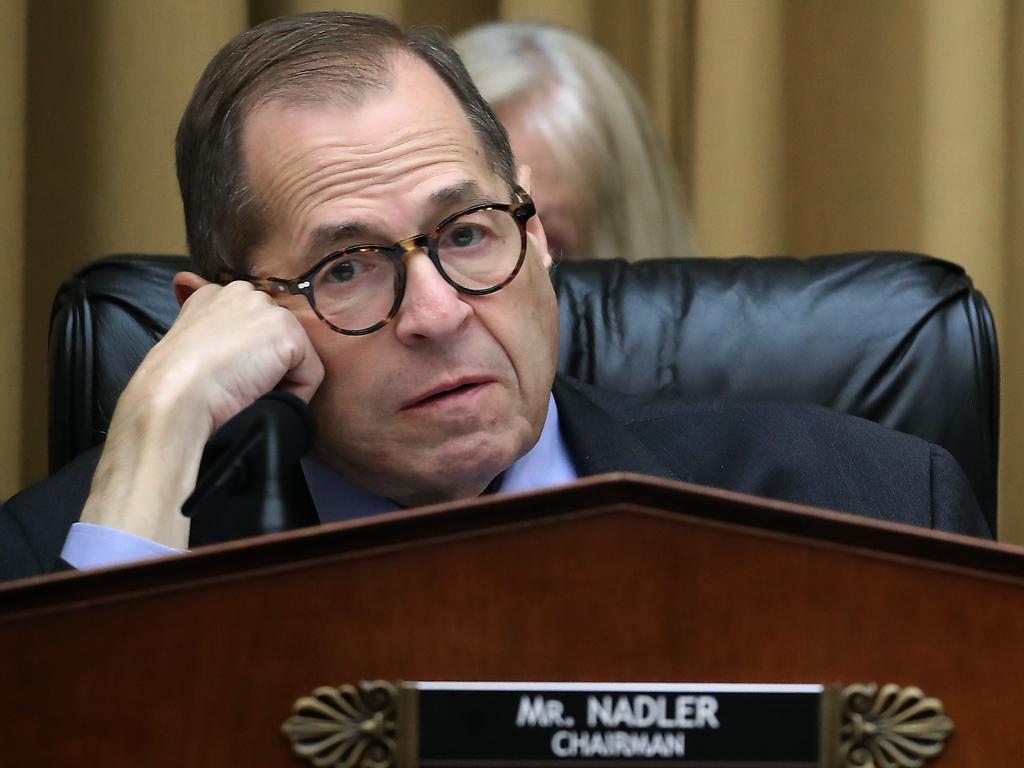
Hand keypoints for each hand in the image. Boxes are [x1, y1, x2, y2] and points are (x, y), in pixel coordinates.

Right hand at [80, 275, 323, 547]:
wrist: (174, 397)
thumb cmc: (173, 383)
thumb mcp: (185, 343)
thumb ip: (200, 320)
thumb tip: (186, 285)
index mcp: (214, 294)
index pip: (252, 323)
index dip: (247, 355)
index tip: (226, 375)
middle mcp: (244, 293)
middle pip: (277, 340)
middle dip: (266, 366)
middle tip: (236, 386)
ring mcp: (268, 311)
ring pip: (295, 358)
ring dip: (278, 382)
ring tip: (243, 391)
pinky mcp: (289, 336)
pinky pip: (310, 375)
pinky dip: (295, 396)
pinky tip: (261, 396)